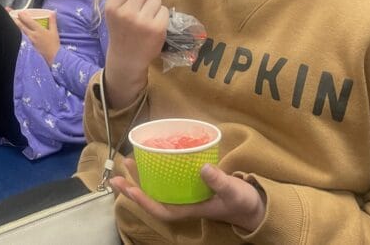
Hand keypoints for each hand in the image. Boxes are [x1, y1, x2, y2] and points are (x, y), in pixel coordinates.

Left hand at [12, 10, 59, 64]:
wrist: (53, 58)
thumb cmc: (54, 45)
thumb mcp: (54, 32)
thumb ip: (52, 21)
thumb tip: (52, 12)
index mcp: (39, 30)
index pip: (28, 21)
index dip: (22, 15)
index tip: (18, 11)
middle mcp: (32, 35)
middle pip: (20, 25)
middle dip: (13, 18)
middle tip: (7, 11)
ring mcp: (28, 42)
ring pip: (19, 31)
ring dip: (14, 25)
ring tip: (7, 20)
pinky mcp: (27, 47)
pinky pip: (20, 38)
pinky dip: (16, 33)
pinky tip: (13, 31)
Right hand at [103, 0, 169, 107]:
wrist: (126, 58)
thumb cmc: (120, 30)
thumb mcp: (114, 10)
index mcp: (113, 6)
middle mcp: (127, 12)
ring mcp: (142, 21)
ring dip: (154, 2)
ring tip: (145, 15)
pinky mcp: (156, 28)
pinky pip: (164, 9)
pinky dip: (160, 14)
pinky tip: (152, 23)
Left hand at [110, 159, 266, 232]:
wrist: (254, 204)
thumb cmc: (243, 201)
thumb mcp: (233, 191)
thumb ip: (220, 181)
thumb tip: (203, 168)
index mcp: (190, 209)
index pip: (161, 209)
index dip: (144, 201)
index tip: (130, 189)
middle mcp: (184, 203)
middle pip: (153, 199)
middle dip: (133, 189)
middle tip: (115, 175)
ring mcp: (186, 195)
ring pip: (158, 189)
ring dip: (141, 178)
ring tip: (126, 163)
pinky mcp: (190, 186)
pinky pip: (168, 181)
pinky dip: (156, 171)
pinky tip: (151, 159)